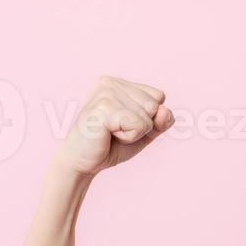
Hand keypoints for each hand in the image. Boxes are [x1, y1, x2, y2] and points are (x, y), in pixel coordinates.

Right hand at [50, 75, 174, 177]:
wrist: (81, 163)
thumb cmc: (110, 146)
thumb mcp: (143, 133)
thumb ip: (160, 121)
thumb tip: (165, 111)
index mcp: (119, 83)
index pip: (159, 96)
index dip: (148, 119)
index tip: (123, 125)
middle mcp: (112, 82)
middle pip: (155, 105)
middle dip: (141, 126)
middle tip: (115, 132)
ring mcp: (107, 92)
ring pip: (147, 116)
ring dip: (133, 134)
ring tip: (110, 133)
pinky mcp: (104, 107)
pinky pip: (138, 125)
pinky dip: (128, 138)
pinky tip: (107, 135)